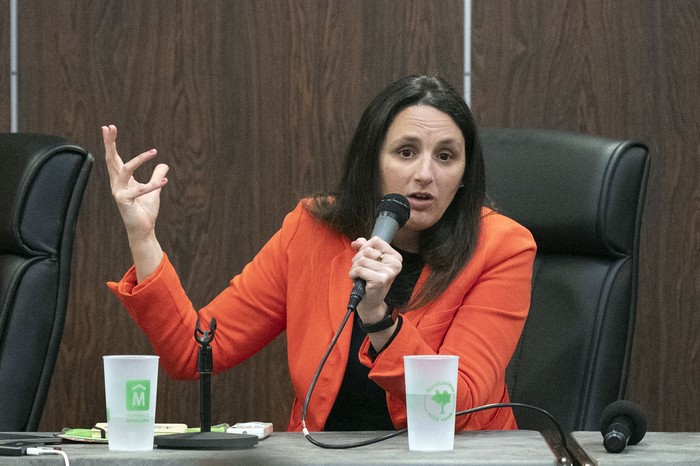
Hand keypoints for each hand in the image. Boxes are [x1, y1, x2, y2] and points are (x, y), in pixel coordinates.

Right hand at [102, 125, 168, 241]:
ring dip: (140, 159)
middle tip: (109, 126)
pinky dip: (153, 185)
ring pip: (126, 169)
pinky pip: (140, 189)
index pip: (114, 158)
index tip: (108, 127)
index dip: (111, 143)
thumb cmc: (145, 211)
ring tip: (154, 152)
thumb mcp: (154, 189)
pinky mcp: (125, 201)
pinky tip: (165, 180)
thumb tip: (164, 165)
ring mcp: (119, 192)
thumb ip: (156, 176)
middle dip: (110, 142)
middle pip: (111, 159)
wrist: (143, 230)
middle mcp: (117, 184)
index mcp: (121, 180)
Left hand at [348, 237, 402, 322]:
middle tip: (360, 269)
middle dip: (357, 259)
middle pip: (367, 250)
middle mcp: (395, 264)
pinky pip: (359, 269)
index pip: (376, 240)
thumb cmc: (369, 280)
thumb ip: (364, 248)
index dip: (364, 245)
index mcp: (395, 257)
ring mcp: (389, 272)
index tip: (361, 254)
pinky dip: (353, 274)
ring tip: (360, 276)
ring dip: (355, 268)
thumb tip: (357, 241)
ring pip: (362, 260)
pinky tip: (358, 280)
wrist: (370, 301)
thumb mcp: (368, 261)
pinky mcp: (380, 280)